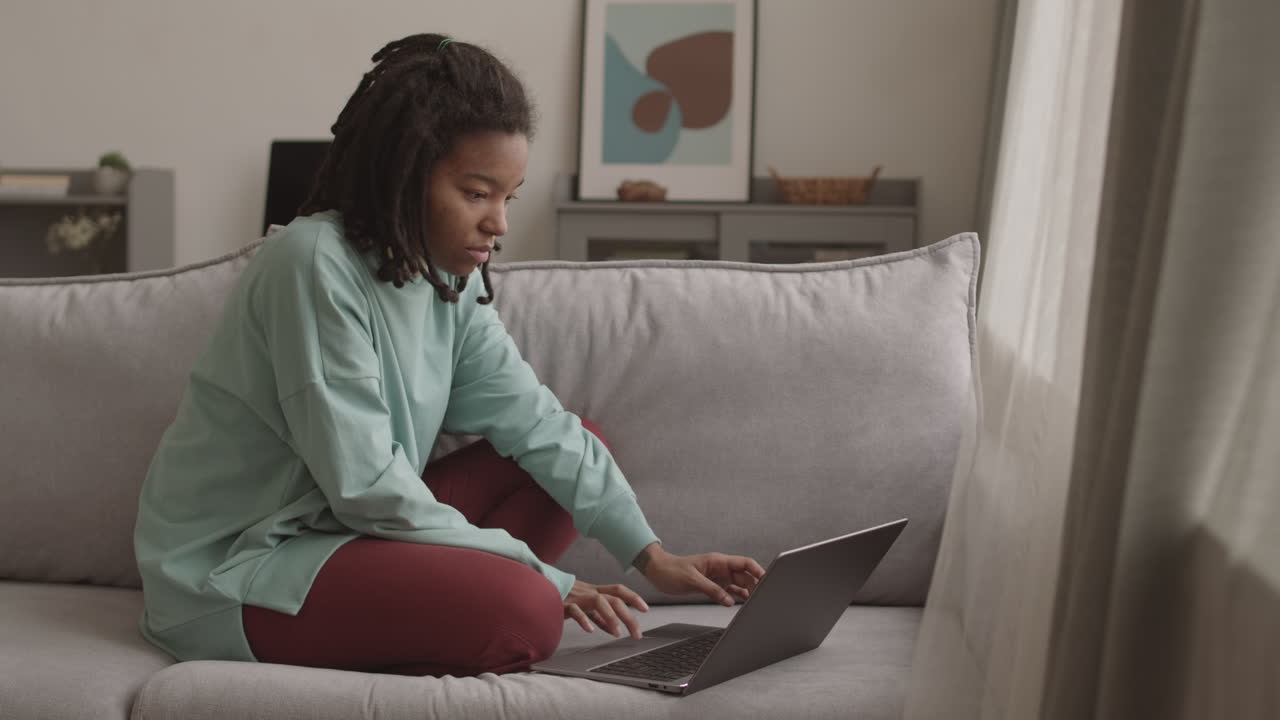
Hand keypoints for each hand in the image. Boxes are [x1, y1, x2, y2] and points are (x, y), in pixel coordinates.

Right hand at [564, 580, 649, 638]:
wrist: (538, 586)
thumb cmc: (562, 597)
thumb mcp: (584, 606)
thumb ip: (599, 617)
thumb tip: (614, 629)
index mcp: (595, 591)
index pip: (618, 590)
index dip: (633, 597)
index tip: (645, 609)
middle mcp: (589, 591)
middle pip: (614, 599)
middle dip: (629, 616)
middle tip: (637, 633)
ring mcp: (577, 596)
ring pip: (599, 601)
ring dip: (611, 617)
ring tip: (618, 632)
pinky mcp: (563, 603)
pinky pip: (575, 610)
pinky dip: (584, 619)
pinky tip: (590, 630)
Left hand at [635, 543, 765, 605]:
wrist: (658, 572)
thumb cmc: (671, 570)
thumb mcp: (692, 580)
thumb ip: (712, 590)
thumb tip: (728, 600)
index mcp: (718, 561)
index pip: (744, 563)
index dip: (757, 570)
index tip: (766, 580)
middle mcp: (720, 568)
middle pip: (744, 575)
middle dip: (754, 584)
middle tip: (762, 596)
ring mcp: (717, 577)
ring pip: (738, 583)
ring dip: (746, 591)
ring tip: (754, 602)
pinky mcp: (712, 585)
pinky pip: (728, 590)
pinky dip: (735, 596)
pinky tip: (740, 603)